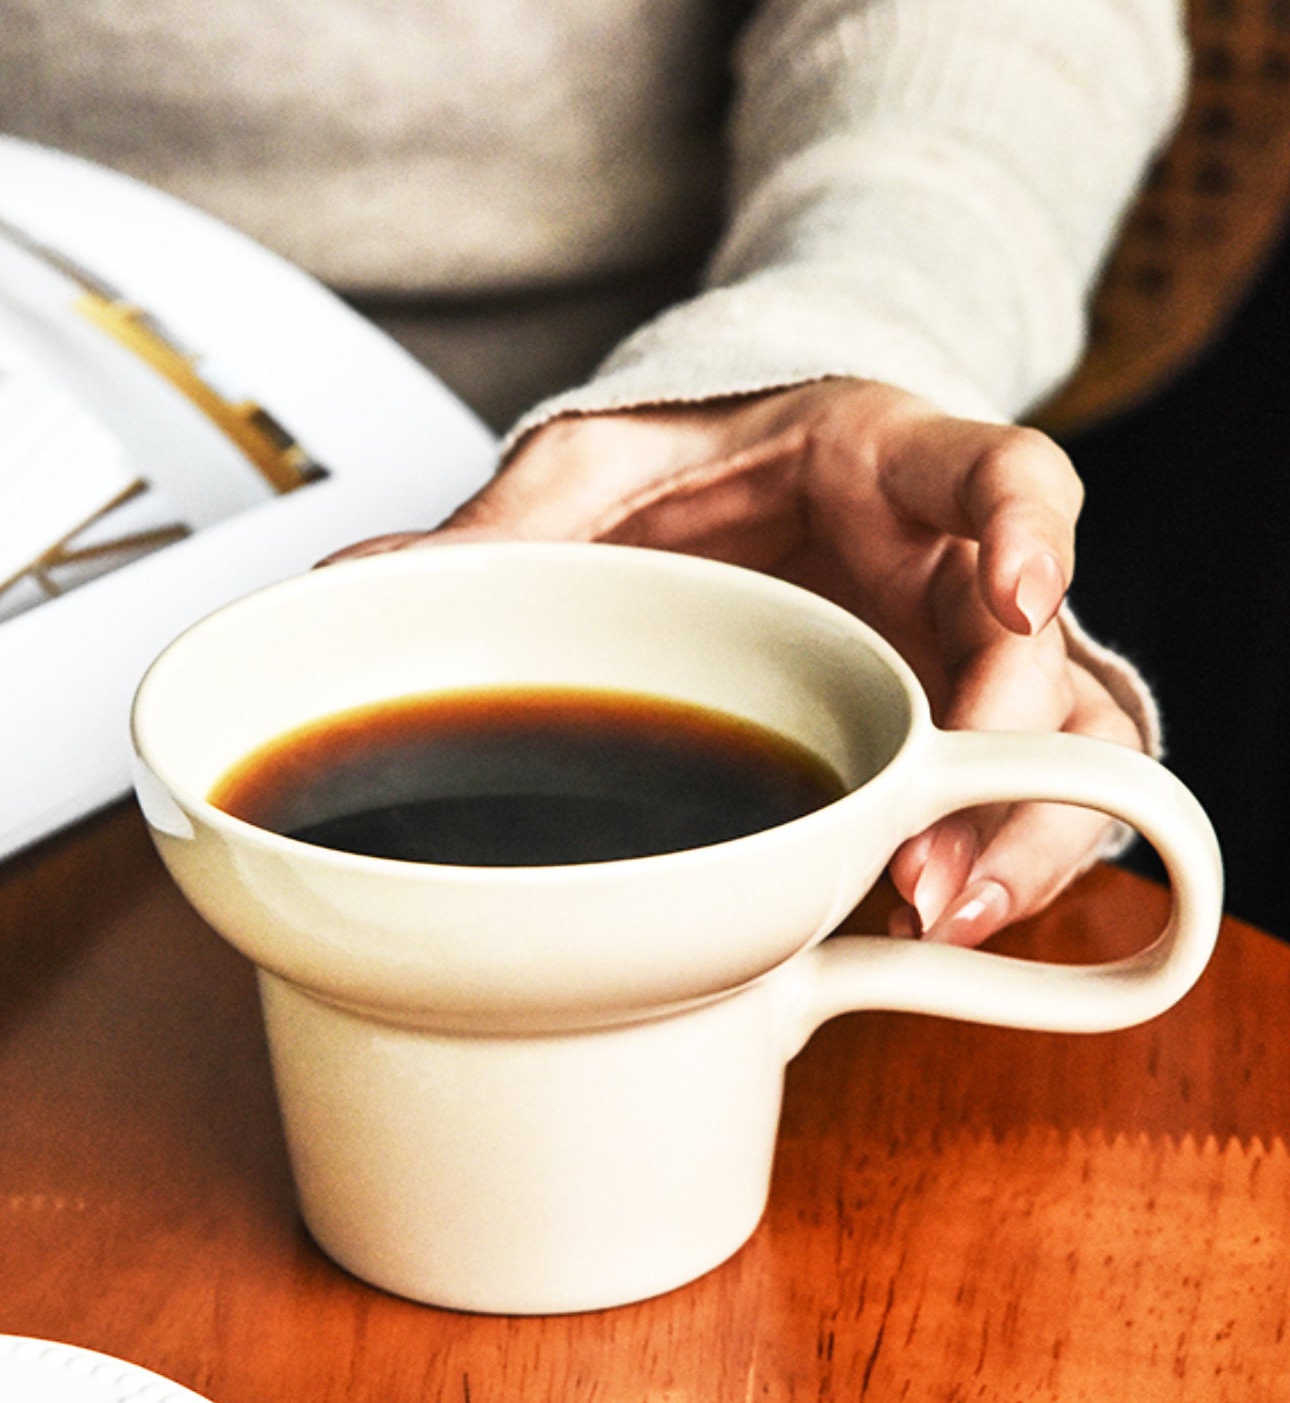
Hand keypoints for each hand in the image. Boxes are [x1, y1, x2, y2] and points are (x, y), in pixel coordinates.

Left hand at [336, 378, 1143, 945]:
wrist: (705, 490)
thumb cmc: (671, 466)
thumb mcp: (585, 473)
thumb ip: (501, 527)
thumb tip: (352, 579)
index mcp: (879, 464)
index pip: (1004, 471)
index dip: (1031, 533)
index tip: (1015, 603)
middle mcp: (941, 568)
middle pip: (1051, 652)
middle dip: (1012, 754)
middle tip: (926, 845)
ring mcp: (948, 659)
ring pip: (1061, 748)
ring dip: (1015, 837)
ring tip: (925, 911)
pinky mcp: (928, 736)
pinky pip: (998, 802)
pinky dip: (976, 865)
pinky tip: (901, 926)